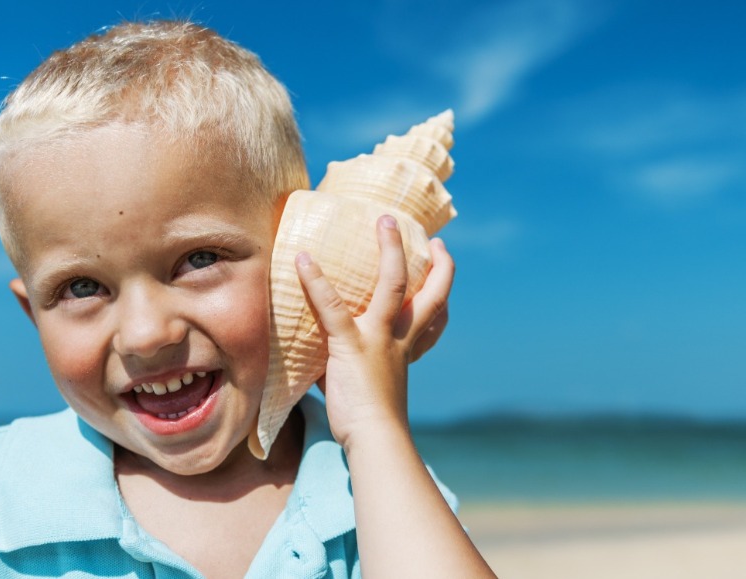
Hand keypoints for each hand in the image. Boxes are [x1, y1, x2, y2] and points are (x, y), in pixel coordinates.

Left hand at [295, 215, 454, 449]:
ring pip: (392, 285)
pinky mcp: (351, 345)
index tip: (442, 265)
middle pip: (428, 292)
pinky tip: (303, 259)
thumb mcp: (367, 387)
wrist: (375, 440)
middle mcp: (400, 338)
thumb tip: (321, 362)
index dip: (441, 289)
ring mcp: (378, 339)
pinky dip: (317, 281)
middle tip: (433, 238)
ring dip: (390, 249)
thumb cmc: (368, 423)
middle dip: (436, 263)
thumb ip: (350, 366)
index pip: (434, 315)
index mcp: (406, 349)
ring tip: (384, 221)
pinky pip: (333, 307)